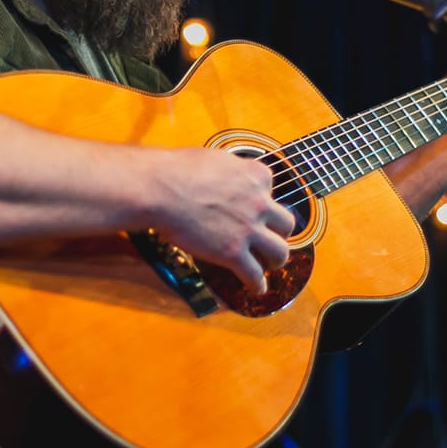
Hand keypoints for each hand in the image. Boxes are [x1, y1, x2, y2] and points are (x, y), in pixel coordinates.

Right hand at [151, 147, 294, 293]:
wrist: (161, 190)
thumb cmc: (178, 170)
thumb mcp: (215, 158)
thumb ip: (230, 169)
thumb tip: (225, 174)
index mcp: (256, 175)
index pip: (271, 189)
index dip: (262, 199)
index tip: (254, 206)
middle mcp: (260, 202)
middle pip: (285, 223)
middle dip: (280, 233)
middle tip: (271, 238)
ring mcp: (249, 229)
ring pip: (280, 251)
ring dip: (276, 260)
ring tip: (269, 265)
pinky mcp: (233, 253)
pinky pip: (254, 274)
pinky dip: (258, 285)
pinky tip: (256, 289)